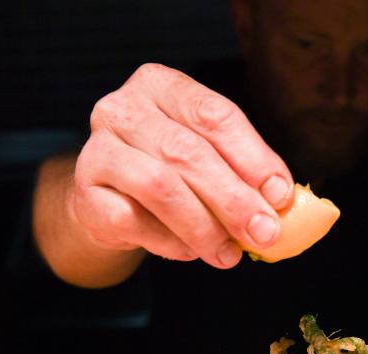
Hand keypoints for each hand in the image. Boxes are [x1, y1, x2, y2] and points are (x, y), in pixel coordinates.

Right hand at [71, 63, 293, 267]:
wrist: (111, 201)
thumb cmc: (172, 172)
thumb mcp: (210, 158)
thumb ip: (243, 171)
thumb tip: (279, 200)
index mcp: (161, 85)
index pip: (214, 115)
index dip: (253, 157)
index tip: (280, 194)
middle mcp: (123, 109)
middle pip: (187, 152)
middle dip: (233, 199)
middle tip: (264, 233)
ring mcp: (97, 150)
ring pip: (160, 187)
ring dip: (204, 227)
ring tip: (229, 254)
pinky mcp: (87, 194)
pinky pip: (134, 222)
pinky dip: (171, 242)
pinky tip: (191, 252)